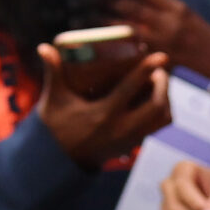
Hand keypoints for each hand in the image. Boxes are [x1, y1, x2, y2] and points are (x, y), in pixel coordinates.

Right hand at [35, 41, 170, 167]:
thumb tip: (44, 46)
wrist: (61, 163)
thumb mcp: (53, 99)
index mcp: (103, 114)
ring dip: (166, 98)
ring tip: (157, 83)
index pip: (130, 90)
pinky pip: (158, 127)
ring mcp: (130, 139)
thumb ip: (52, 72)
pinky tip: (153, 98)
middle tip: (157, 70)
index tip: (161, 56)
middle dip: (163, 85)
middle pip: (157, 106)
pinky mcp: (133, 145)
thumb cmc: (56, 126)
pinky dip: (162, 111)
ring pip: (163, 118)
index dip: (147, 70)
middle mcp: (121, 129)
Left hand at [111, 0, 209, 79]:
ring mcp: (162, 43)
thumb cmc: (200, 35)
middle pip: (132, 8)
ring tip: (94, 17)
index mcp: (177, 8)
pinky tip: (104, 41)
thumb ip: (163, 6)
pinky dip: (118, 46)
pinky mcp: (157, 60)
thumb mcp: (186, 14)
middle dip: (111, 2)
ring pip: (128, 30)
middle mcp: (168, 24)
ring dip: (109, 23)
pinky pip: (133, 51)